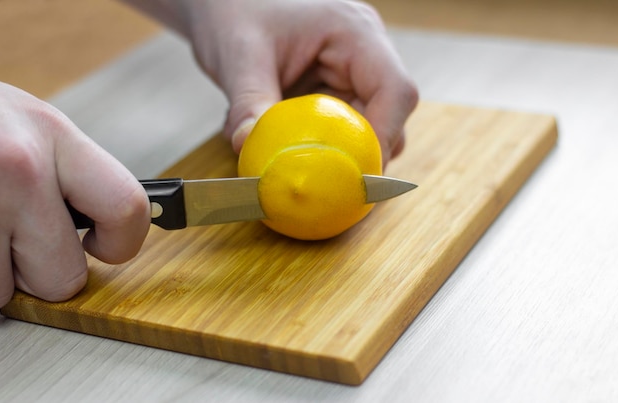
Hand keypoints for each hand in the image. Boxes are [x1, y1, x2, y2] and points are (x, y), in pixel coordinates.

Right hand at [0, 82, 150, 307]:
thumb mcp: (25, 125)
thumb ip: (67, 175)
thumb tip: (102, 230)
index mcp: (52, 134)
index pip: (126, 208)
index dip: (120, 243)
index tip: (101, 246)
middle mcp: (17, 166)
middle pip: (61, 277)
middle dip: (37, 272)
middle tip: (13, 242)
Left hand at [124, 0, 417, 164]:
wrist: (222, 3)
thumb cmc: (234, 10)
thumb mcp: (239, 55)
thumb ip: (247, 103)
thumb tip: (249, 148)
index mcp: (355, 32)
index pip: (395, 90)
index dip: (385, 137)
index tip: (356, 174)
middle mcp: (364, 52)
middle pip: (390, 114)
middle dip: (362, 153)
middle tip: (329, 183)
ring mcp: (353, 71)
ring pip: (370, 125)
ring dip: (342, 151)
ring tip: (303, 161)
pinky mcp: (336, 88)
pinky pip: (344, 125)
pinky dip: (323, 144)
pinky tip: (291, 146)